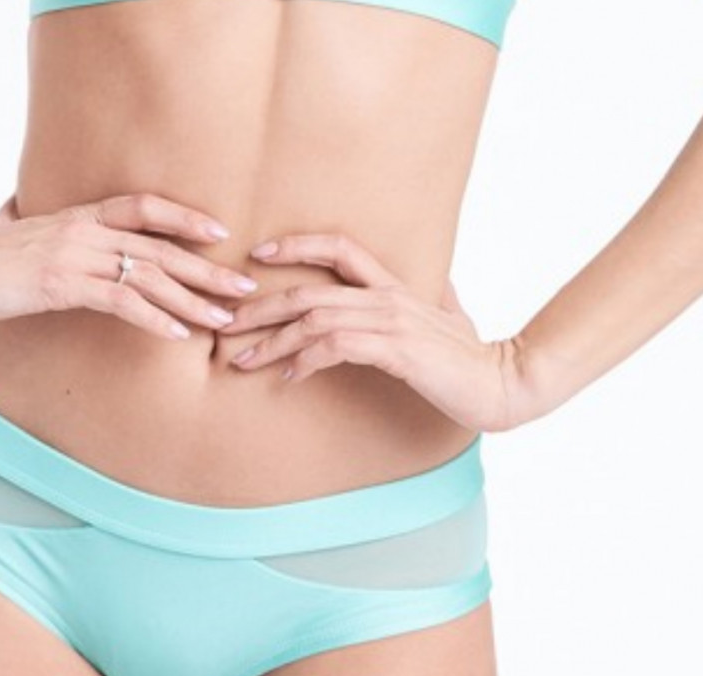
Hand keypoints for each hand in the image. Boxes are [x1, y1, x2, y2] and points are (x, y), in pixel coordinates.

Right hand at [0, 193, 257, 339]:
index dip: (185, 218)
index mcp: (79, 215)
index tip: (219, 234)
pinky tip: (180, 334)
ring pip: (150, 276)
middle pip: (162, 246)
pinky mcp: (63, 285)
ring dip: (192, 300)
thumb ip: (28, 218)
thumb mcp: (11, 228)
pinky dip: (154, 317)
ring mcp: (75, 255)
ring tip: (224, 318)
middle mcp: (85, 230)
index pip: (144, 208)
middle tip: (246, 288)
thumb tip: (19, 209)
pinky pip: (121, 301)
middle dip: (208, 269)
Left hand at [223, 232, 526, 431]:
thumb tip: (430, 287)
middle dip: (259, 307)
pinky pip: (336, 347)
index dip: (297, 244)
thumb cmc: (468, 357)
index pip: (340, 247)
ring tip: (241, 359)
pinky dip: (305, 359)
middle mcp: (387, 297)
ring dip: (271, 340)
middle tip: (223, 323)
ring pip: (314, 319)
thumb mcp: (445, 318)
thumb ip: (429, 298)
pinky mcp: (395, 350)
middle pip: (308, 290)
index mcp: (394, 286)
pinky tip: (288, 376)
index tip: (257, 254)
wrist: (502, 382)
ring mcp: (391, 321)